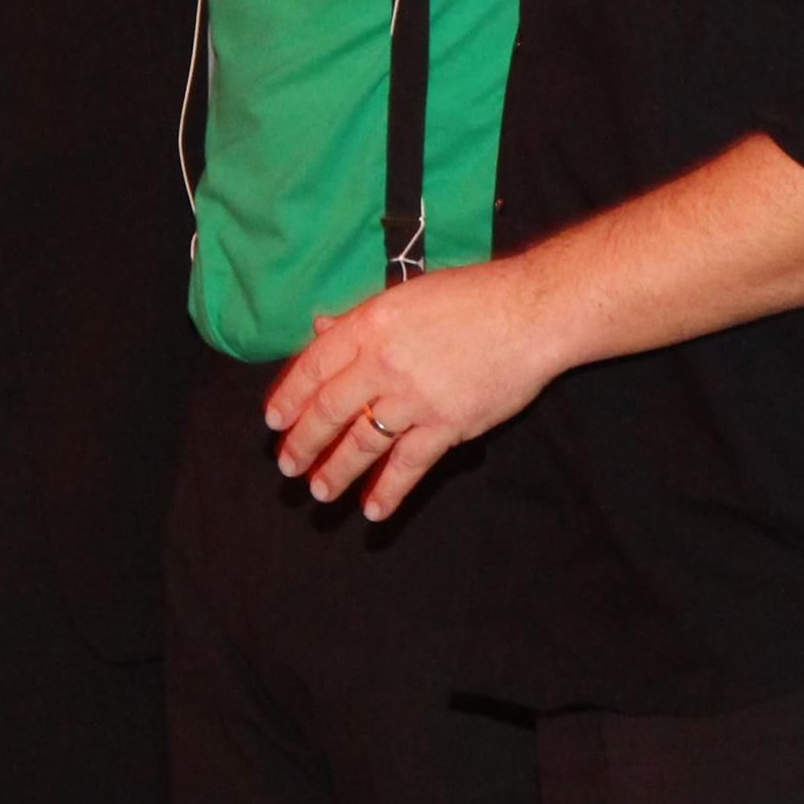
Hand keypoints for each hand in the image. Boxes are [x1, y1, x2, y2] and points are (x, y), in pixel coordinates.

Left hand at [260, 261, 564, 521]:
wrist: (529, 313)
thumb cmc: (471, 296)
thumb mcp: (405, 295)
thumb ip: (359, 317)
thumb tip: (318, 329)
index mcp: (369, 325)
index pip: (313, 366)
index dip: (288, 397)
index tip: (274, 421)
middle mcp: (384, 363)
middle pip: (329, 410)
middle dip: (303, 442)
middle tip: (288, 465)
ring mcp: (415, 398)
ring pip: (361, 443)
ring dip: (336, 471)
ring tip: (320, 492)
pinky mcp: (447, 425)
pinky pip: (408, 466)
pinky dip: (389, 490)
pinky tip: (373, 509)